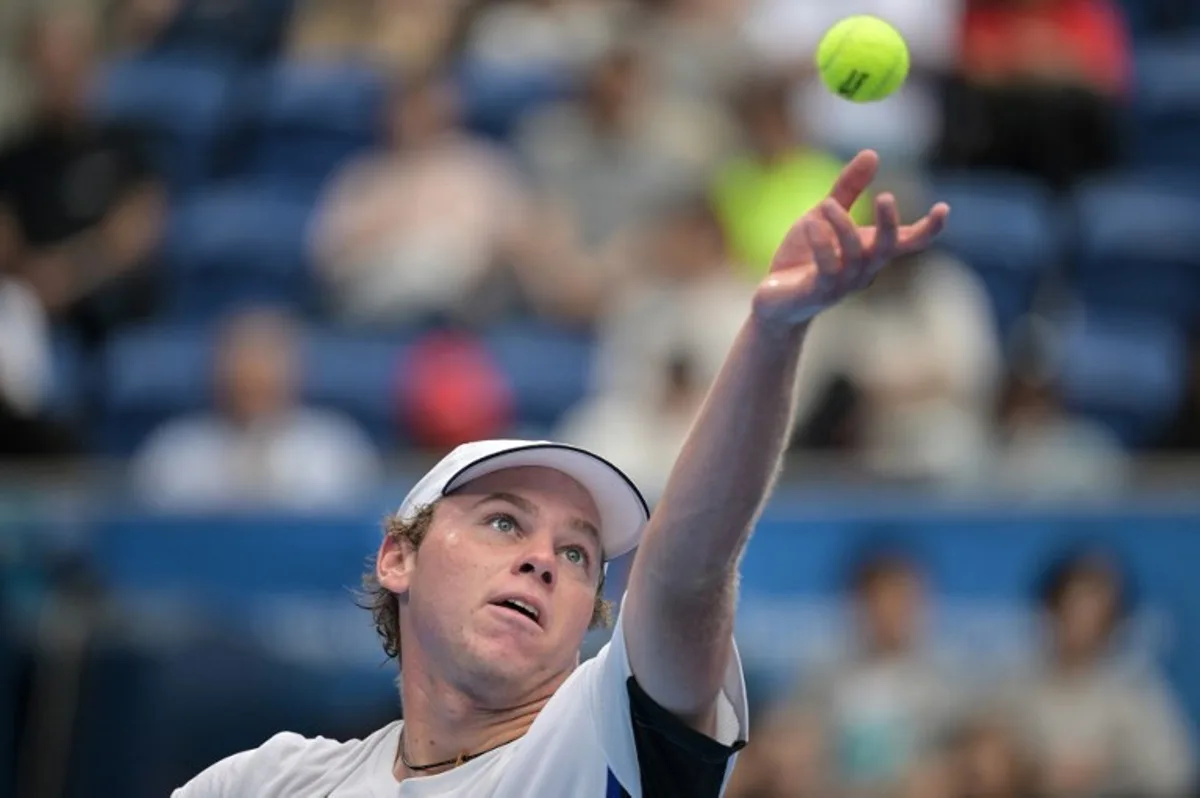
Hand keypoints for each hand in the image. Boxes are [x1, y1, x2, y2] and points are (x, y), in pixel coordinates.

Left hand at [751, 150, 949, 328]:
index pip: (908, 242)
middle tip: (885, 196)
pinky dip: (822, 244)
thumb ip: (848, 189)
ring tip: (827, 204)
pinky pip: (827, 268)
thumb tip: (873, 153)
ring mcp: (842, 285)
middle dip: (889, 224)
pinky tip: (811, 224)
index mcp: (870, 252)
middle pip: (886, 249)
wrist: (774, 299)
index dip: (929, 229)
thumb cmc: (803, 257)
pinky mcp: (818, 292)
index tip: (944, 208)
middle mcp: (863, 271)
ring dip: (843, 226)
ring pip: (856, 256)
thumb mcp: (823, 216)